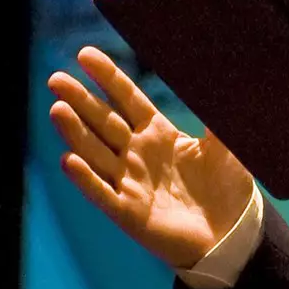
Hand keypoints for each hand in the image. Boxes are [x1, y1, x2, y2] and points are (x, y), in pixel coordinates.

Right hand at [45, 46, 255, 270]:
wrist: (232, 234)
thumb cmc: (228, 188)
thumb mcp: (227, 146)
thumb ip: (218, 116)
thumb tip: (220, 80)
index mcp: (158, 133)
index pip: (126, 98)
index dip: (108, 77)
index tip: (85, 54)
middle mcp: (137, 154)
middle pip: (103, 122)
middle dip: (80, 100)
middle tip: (56, 79)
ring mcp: (129, 182)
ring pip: (95, 153)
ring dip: (75, 132)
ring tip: (57, 109)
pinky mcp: (128, 212)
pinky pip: (102, 193)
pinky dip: (85, 178)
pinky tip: (70, 159)